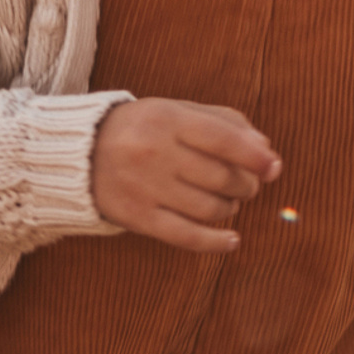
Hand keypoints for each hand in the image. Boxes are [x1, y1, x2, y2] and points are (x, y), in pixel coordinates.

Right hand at [91, 99, 280, 252]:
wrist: (78, 155)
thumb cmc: (143, 129)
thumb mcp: (176, 111)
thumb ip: (223, 122)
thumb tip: (265, 150)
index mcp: (166, 119)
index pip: (224, 140)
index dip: (256, 157)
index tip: (274, 168)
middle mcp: (154, 153)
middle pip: (221, 177)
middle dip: (246, 184)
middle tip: (247, 185)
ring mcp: (144, 187)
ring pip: (209, 208)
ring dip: (230, 208)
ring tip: (229, 202)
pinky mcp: (137, 218)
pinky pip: (185, 236)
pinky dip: (215, 242)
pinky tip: (232, 241)